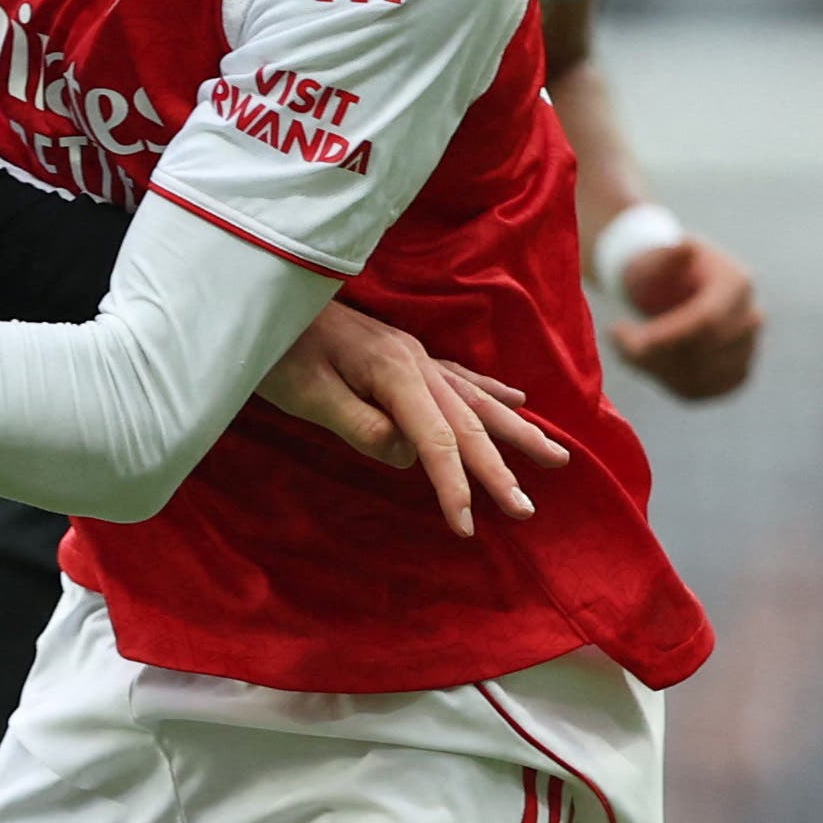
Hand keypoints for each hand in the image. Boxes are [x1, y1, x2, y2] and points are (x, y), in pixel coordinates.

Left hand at [259, 311, 564, 534]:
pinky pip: (461, 376)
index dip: (452, 486)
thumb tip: (407, 454)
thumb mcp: (306, 393)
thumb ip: (359, 423)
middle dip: (499, 470)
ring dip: (516, 431)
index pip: (434, 441)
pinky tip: (518, 399)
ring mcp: (413, 353)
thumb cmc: (278, 349)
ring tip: (555, 457)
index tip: (464, 527)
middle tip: (526, 510)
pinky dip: (492, 392)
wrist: (267, 294)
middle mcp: (415, 361)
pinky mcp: (403, 352)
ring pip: (476, 400)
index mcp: (394, 371)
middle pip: (468, 423)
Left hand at [608, 231, 763, 400]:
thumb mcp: (656, 256)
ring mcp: (747, 350)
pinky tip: (644, 362)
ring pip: (697, 378)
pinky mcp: (734, 375)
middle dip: (649, 352)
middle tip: (615, 336)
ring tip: (624, 347)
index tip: (618, 331)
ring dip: (650, 369)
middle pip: (701, 353)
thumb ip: (665, 256)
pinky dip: (663, 382)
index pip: (707, 321)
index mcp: (738, 284)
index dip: (663, 335)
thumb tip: (681, 248)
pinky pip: (696, 392)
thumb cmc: (660, 270)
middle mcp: (750, 318)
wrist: (677, 289)